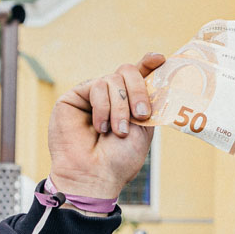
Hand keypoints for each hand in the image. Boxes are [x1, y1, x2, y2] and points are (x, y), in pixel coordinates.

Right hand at [48, 54, 164, 198]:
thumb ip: (149, 101)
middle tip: (141, 115)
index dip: (149, 63)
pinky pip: (96, 86)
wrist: (95, 175)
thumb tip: (157, 73)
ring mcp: (92, 95)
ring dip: (120, 106)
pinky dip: (103, 106)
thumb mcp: (144, 128)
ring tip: (116, 131)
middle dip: (138, 91)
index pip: (139, 75)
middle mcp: (112, 96)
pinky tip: (100, 126)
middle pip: (128, 71)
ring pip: (113, 79)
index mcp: (130, 103)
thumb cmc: (120, 159)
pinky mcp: (75, 97)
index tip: (159, 58)